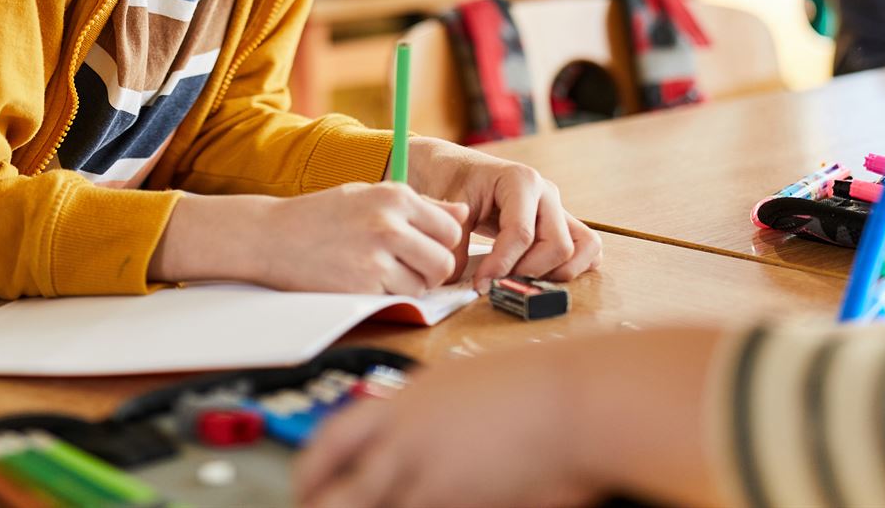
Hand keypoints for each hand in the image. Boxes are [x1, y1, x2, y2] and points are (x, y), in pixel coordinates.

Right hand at [152, 185, 469, 293]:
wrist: (271, 236)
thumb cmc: (321, 214)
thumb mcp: (368, 196)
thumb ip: (419, 206)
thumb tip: (464, 213)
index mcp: (395, 196)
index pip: (450, 228)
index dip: (442, 243)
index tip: (424, 249)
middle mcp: (390, 223)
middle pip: (445, 261)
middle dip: (433, 270)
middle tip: (409, 268)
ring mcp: (377, 256)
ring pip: (425, 284)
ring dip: (412, 285)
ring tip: (384, 274)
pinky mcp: (364, 286)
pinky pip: (400, 299)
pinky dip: (390, 296)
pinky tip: (367, 281)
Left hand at [294, 329, 728, 507]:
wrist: (578, 400)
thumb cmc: (541, 388)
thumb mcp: (468, 387)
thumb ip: (436, 417)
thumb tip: (423, 438)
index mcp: (404, 403)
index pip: (334, 439)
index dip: (312, 469)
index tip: (307, 486)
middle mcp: (405, 440)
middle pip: (339, 489)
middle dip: (322, 507)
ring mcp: (428, 478)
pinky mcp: (454, 503)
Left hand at [407, 140, 601, 286]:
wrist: (457, 167)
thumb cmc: (455, 181)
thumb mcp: (449, 205)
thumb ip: (455, 241)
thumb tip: (458, 277)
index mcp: (521, 181)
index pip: (522, 233)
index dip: (502, 265)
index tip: (482, 284)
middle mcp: (547, 193)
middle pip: (558, 246)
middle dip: (528, 272)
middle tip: (499, 281)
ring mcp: (559, 208)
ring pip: (584, 248)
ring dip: (556, 272)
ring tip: (521, 277)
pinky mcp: (563, 223)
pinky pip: (588, 249)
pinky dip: (573, 267)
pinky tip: (539, 274)